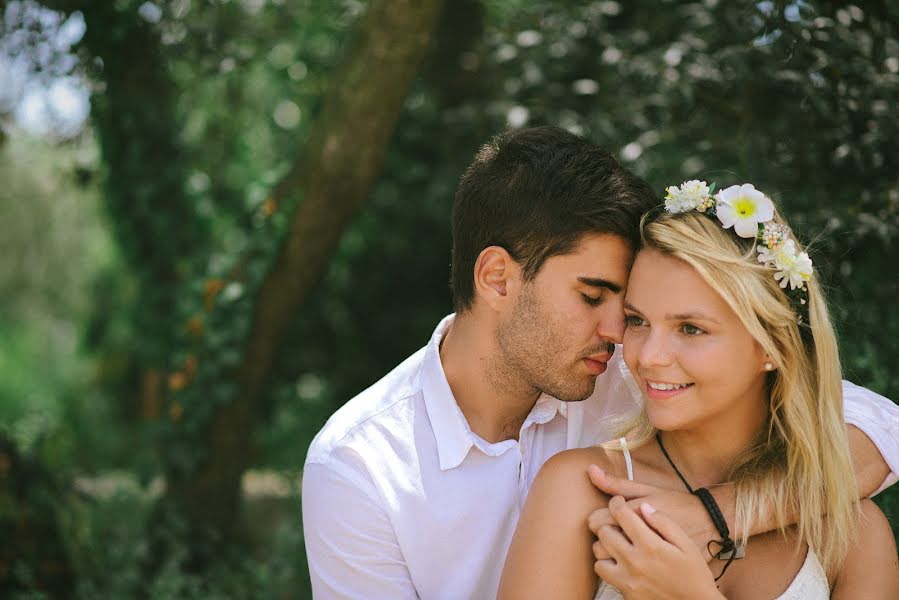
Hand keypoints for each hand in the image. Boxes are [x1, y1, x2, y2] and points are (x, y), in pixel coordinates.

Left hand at [593, 496, 724, 599]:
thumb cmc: (695, 573)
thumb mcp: (686, 543)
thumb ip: (664, 522)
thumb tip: (643, 507)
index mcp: (651, 546)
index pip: (621, 514)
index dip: (616, 503)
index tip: (618, 502)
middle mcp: (635, 562)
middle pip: (604, 531)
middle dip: (609, 522)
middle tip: (619, 524)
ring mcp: (628, 579)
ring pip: (598, 554)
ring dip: (605, 545)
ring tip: (617, 543)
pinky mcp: (625, 593)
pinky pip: (604, 574)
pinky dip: (608, 565)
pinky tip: (620, 562)